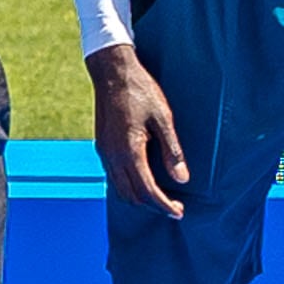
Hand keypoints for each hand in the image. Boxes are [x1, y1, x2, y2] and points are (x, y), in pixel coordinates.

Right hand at [87, 44, 189, 218]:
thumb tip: (182, 179)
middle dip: (153, 205)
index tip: (179, 212)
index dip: (164, 205)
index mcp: (129, 150)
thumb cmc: (140, 90)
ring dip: (139, 198)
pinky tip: (143, 178)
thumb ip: (172, 151)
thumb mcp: (163, 118)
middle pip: (131, 195)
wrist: (112, 71)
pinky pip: (113, 176)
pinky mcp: (102, 145)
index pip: (147, 190)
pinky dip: (128, 185)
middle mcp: (112, 155)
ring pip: (119, 188)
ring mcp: (104, 151)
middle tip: (174, 207)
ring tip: (160, 197)